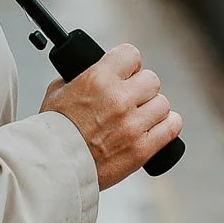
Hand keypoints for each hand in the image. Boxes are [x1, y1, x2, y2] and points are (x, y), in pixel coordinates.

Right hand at [40, 43, 182, 189]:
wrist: (53, 168)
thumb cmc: (52, 133)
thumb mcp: (56, 93)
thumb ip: (75, 79)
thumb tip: (85, 72)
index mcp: (98, 79)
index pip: (131, 54)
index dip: (129, 64)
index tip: (126, 73)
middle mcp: (119, 99)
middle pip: (151, 80)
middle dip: (142, 88)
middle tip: (131, 99)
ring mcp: (133, 125)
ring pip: (163, 104)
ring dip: (153, 109)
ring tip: (140, 118)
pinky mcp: (142, 149)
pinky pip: (171, 127)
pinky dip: (167, 126)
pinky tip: (156, 128)